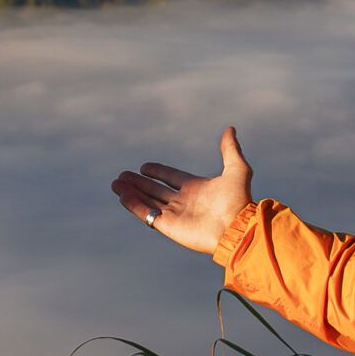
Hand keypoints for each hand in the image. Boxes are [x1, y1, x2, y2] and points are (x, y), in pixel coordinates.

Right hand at [111, 126, 252, 254]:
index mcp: (196, 188)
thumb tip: (230, 129)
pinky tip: (122, 195)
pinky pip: (146, 214)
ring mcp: (175, 214)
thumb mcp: (237, 169)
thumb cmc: (238, 200)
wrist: (236, 226)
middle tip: (122, 176)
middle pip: (155, 190)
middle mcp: (183, 201)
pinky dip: (133, 205)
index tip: (144, 166)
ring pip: (147, 201)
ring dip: (131, 192)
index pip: (171, 177)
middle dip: (138, 183)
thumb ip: (230, 150)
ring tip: (116, 183)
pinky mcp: (168, 226)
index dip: (158, 172)